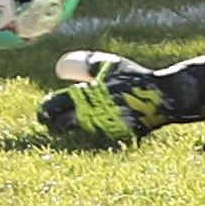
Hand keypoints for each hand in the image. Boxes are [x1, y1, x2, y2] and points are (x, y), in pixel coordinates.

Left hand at [40, 51, 171, 142]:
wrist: (162, 97)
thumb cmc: (133, 77)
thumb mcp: (108, 65)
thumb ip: (84, 66)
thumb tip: (60, 70)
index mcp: (87, 96)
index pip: (54, 107)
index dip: (45, 111)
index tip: (42, 113)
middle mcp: (92, 116)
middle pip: (61, 126)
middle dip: (54, 126)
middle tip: (51, 124)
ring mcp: (102, 130)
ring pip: (79, 132)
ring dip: (74, 128)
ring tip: (75, 122)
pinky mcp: (114, 140)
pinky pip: (97, 137)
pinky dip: (94, 133)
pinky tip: (99, 127)